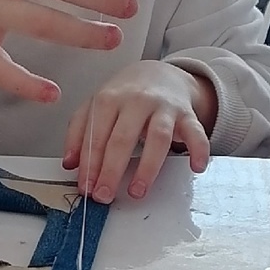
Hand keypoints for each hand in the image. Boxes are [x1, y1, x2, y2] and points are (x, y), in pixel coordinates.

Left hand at [63, 61, 215, 202]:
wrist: (158, 73)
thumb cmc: (124, 96)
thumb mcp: (95, 107)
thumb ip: (79, 132)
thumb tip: (70, 163)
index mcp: (109, 99)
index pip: (96, 134)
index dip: (90, 163)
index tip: (86, 187)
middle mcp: (136, 101)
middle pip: (122, 138)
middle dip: (111, 170)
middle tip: (104, 195)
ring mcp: (163, 107)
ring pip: (157, 138)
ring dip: (147, 168)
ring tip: (137, 191)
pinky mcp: (187, 114)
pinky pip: (195, 132)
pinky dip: (198, 149)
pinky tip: (195, 167)